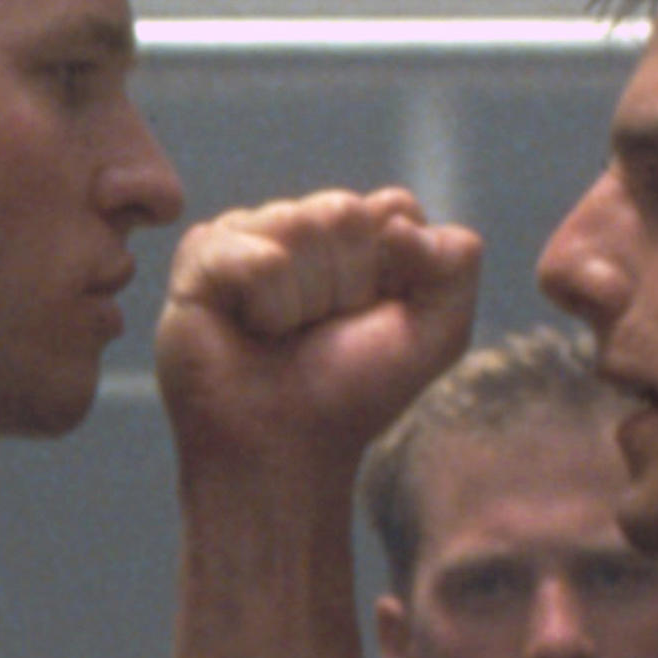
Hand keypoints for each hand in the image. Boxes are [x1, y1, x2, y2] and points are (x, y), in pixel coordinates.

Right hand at [155, 186, 481, 465]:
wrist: (284, 449)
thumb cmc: (353, 392)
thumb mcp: (437, 334)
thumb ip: (456, 263)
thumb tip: (398, 222)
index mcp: (359, 233)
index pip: (393, 208)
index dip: (391, 272)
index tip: (371, 316)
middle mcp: (303, 224)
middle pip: (342, 212)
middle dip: (344, 285)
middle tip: (319, 332)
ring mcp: (248, 235)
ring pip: (296, 225)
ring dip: (302, 301)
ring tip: (281, 335)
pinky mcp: (201, 256)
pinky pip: (252, 254)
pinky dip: (263, 304)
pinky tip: (248, 329)